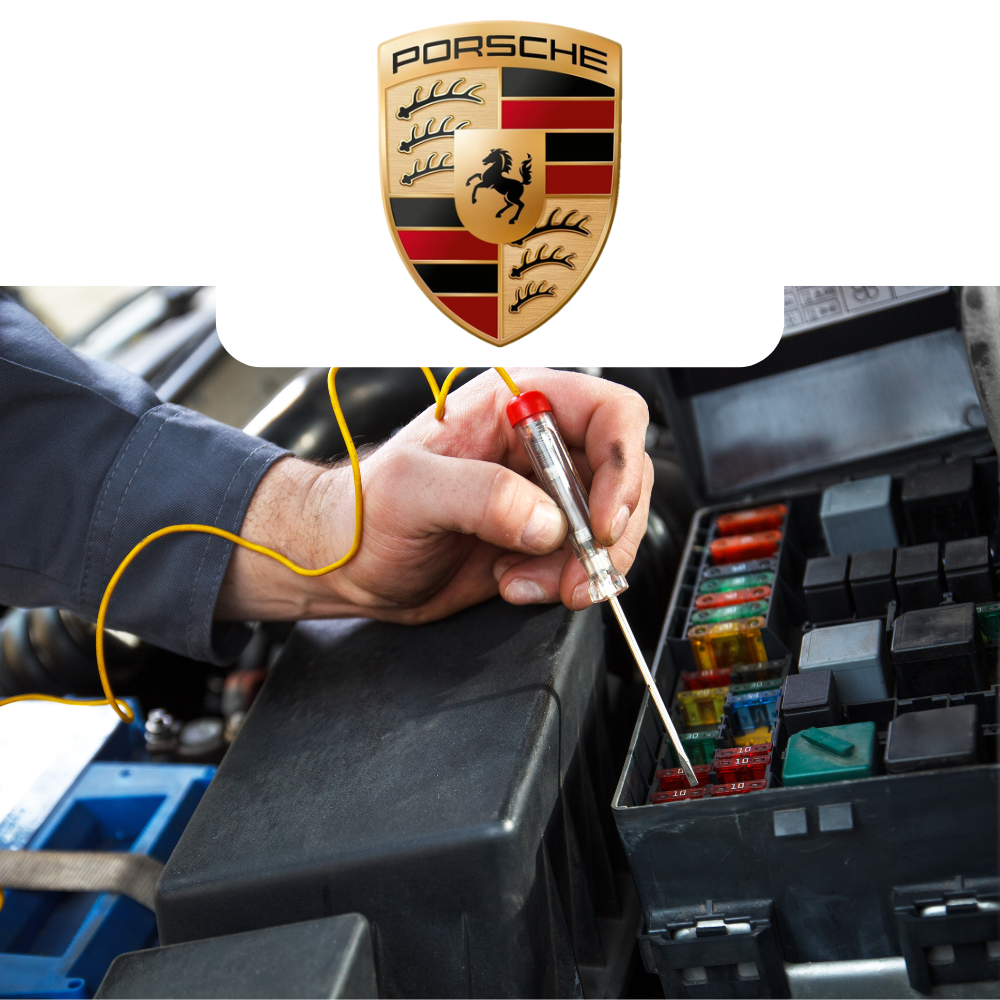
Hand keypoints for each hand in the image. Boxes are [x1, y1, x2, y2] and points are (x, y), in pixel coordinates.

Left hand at [215, 368, 652, 623]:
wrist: (348, 564)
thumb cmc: (363, 511)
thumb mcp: (410, 492)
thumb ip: (478, 494)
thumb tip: (546, 522)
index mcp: (515, 406)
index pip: (608, 413)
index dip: (620, 465)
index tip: (600, 520)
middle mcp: (538, 447)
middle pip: (622, 476)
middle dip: (605, 533)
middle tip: (574, 572)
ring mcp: (542, 495)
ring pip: (609, 526)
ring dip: (581, 566)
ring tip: (521, 582)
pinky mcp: (539, 540)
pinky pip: (582, 561)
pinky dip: (562, 584)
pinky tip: (512, 584)